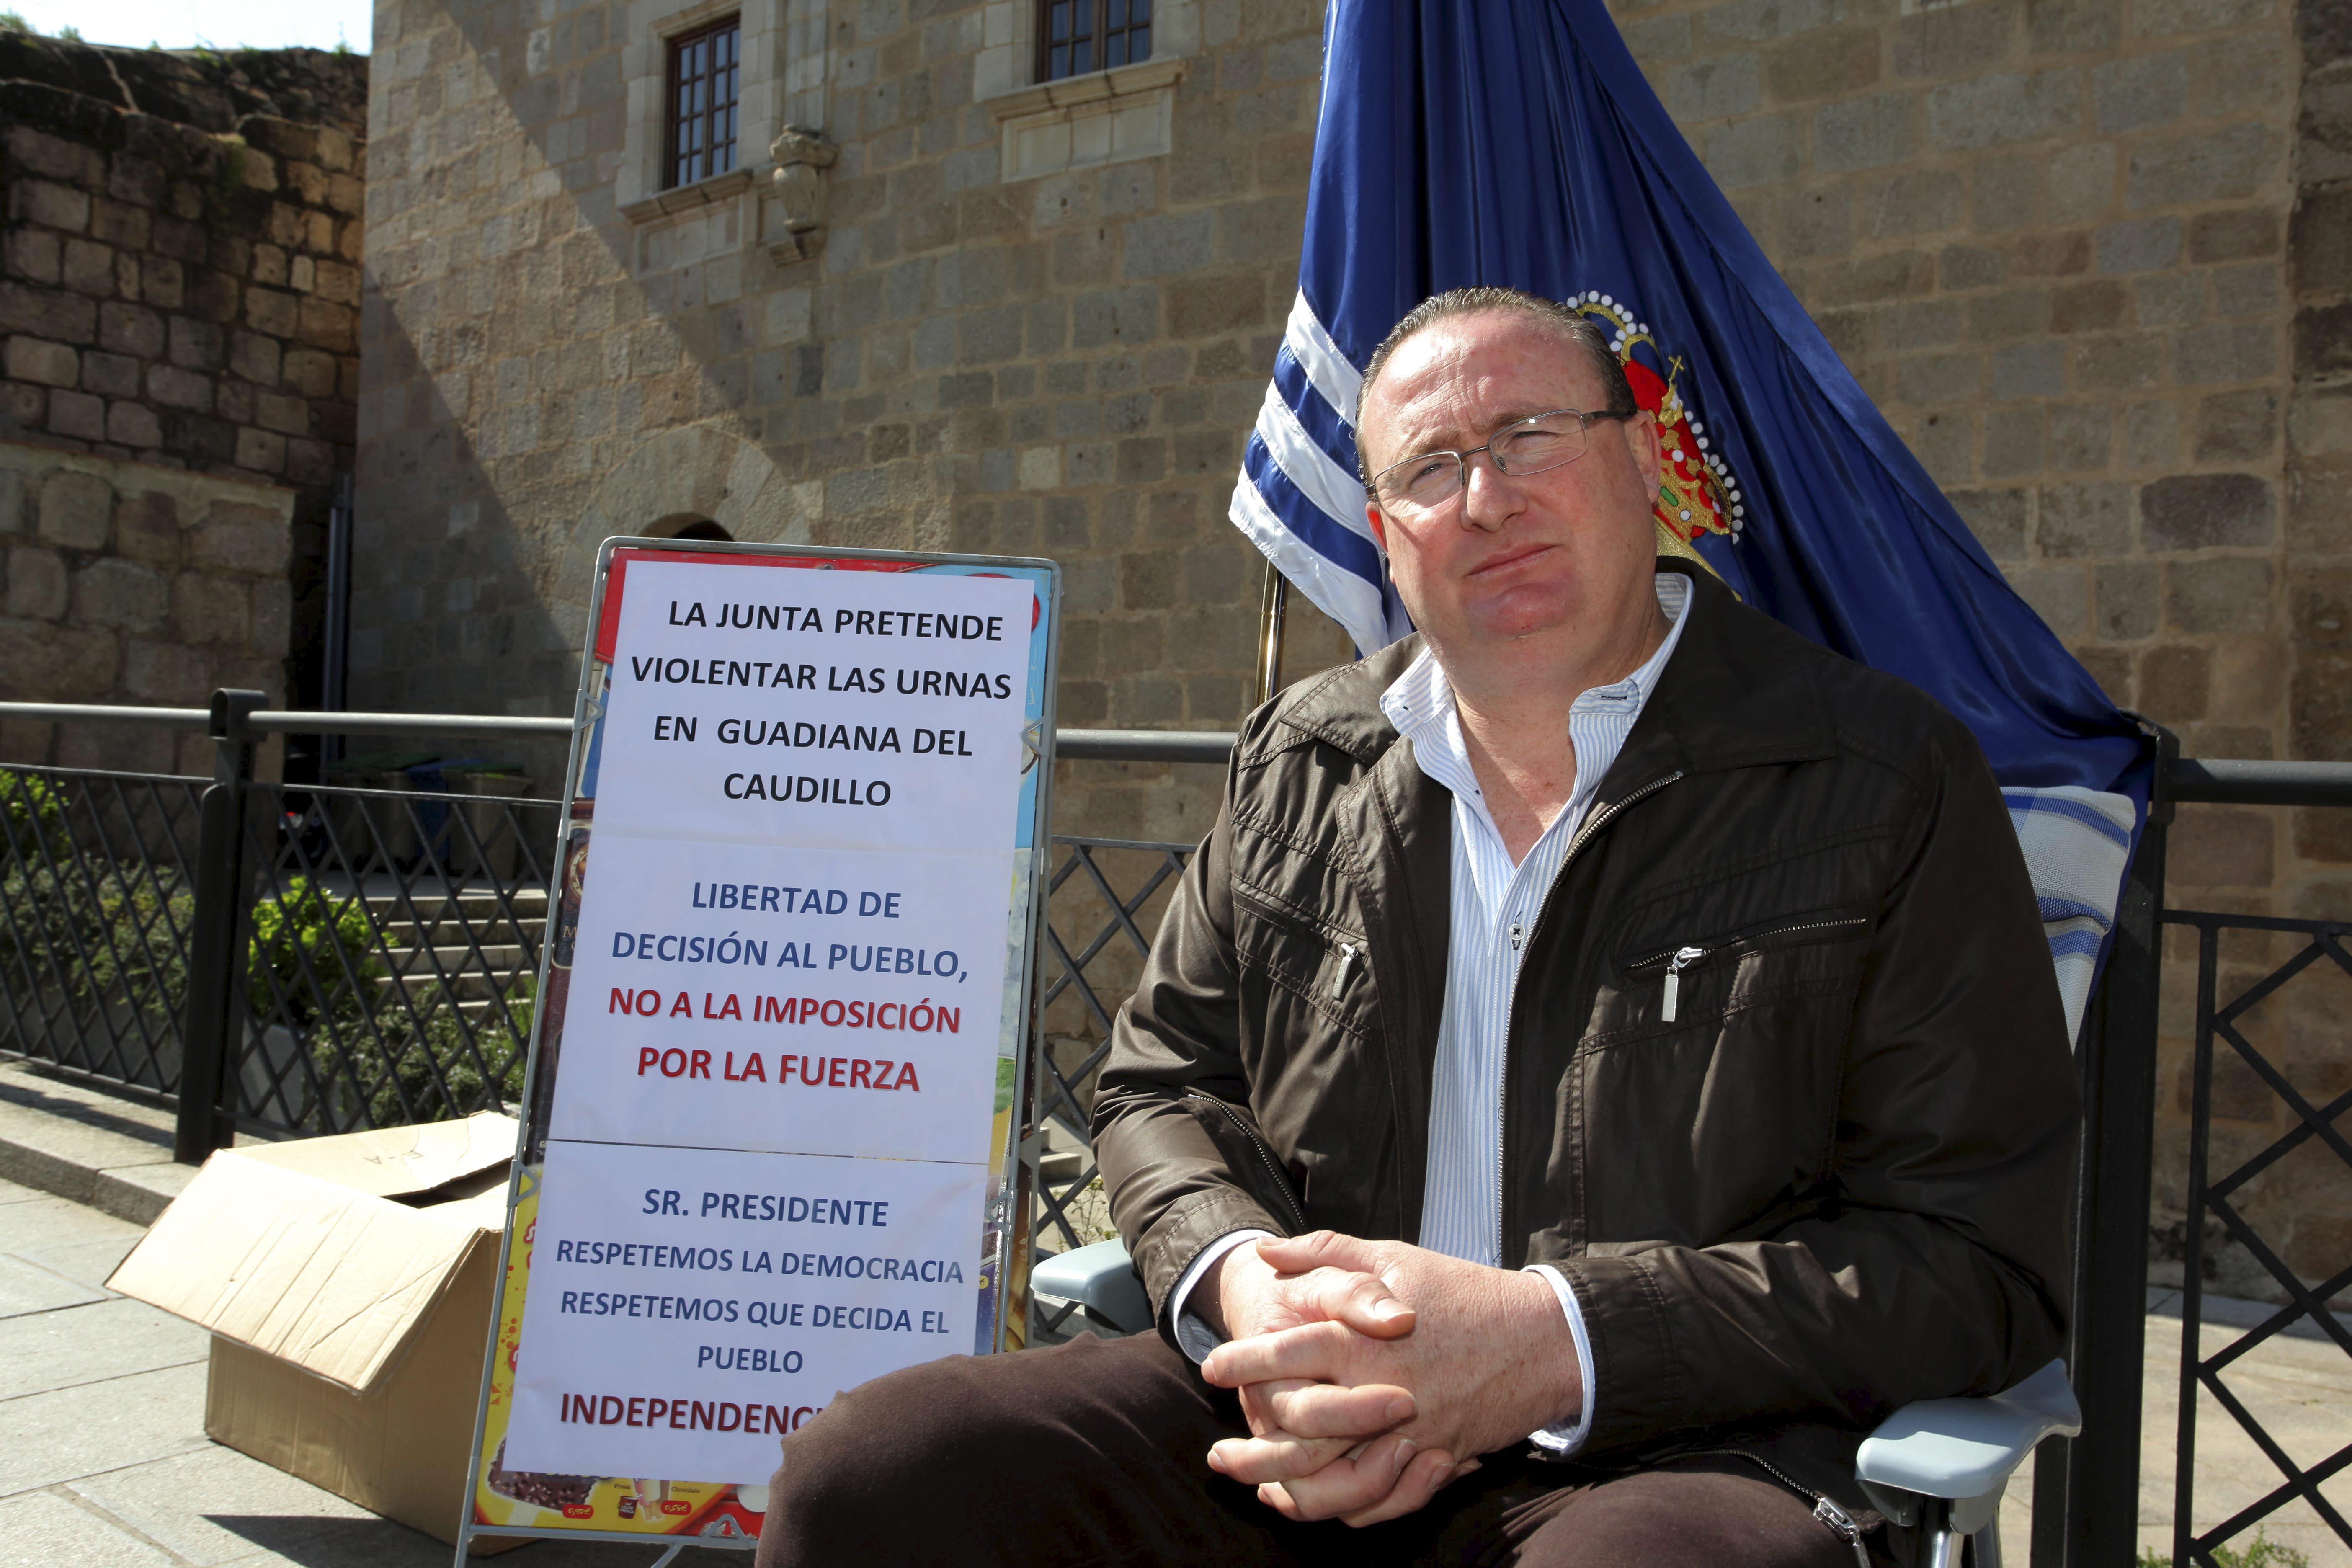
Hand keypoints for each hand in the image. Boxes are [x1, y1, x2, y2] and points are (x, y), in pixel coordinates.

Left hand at [1201, 1232, 1581, 1525]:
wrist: (1543, 1338)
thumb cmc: (1464, 1292)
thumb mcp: (1394, 1257)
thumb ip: (1327, 1253)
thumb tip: (1267, 1251)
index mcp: (1368, 1340)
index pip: (1292, 1354)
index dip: (1246, 1362)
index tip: (1212, 1368)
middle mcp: (1385, 1393)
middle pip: (1305, 1435)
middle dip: (1255, 1451)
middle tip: (1218, 1458)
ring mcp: (1414, 1435)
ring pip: (1340, 1484)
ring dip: (1292, 1494)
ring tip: (1258, 1492)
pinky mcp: (1438, 1460)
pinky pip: (1385, 1502)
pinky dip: (1345, 1511)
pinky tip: (1316, 1506)